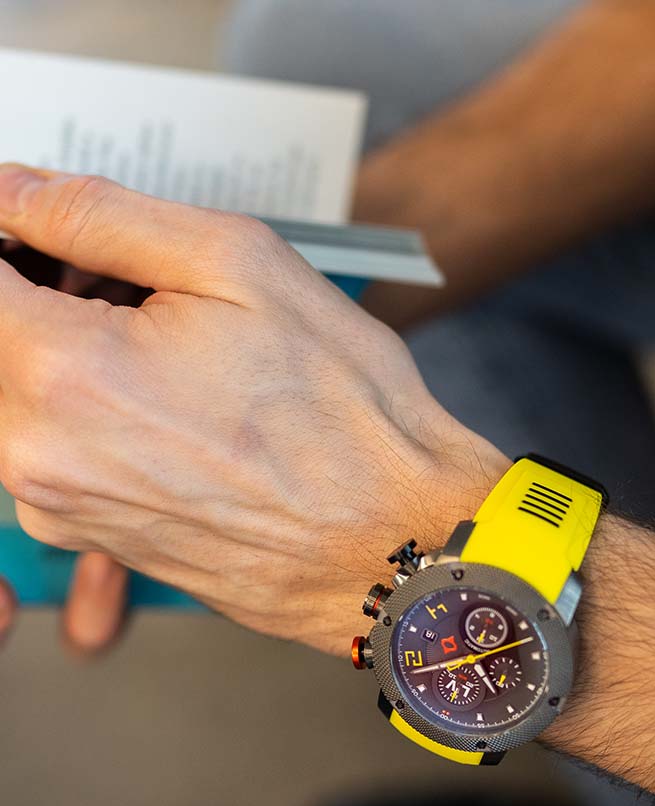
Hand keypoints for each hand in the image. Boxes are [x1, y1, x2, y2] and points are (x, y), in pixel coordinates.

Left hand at [0, 165, 507, 655]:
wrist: (399, 543)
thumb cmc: (346, 417)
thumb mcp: (243, 267)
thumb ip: (104, 213)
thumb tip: (20, 194)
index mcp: (66, 373)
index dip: (17, 238)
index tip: (64, 237)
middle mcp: (41, 458)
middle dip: (47, 294)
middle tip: (138, 286)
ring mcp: (65, 512)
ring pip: (24, 400)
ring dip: (76, 358)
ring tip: (182, 357)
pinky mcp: (98, 542)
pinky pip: (62, 458)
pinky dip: (100, 419)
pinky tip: (186, 414)